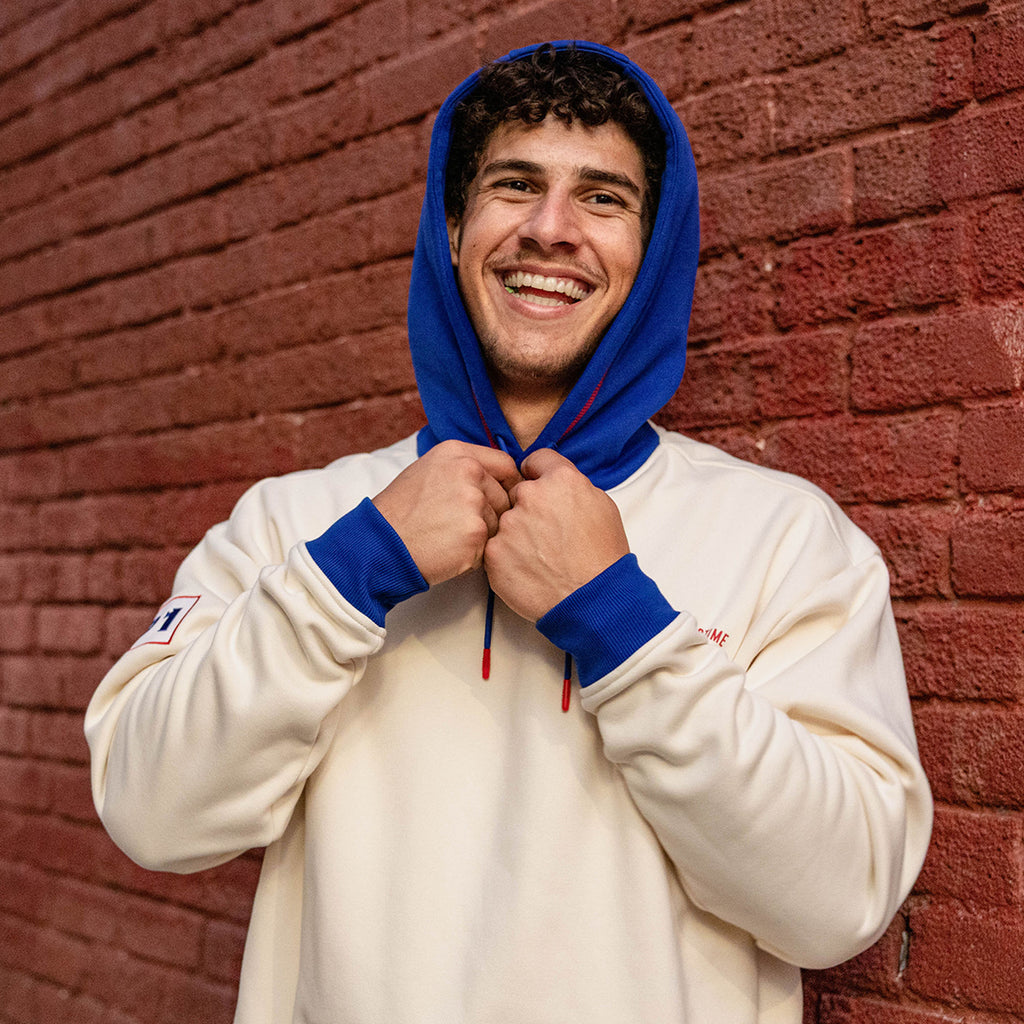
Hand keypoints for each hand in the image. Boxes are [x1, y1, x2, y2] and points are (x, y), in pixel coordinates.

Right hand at [372, 441, 521, 584]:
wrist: (379, 543)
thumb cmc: (401, 511)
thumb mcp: (428, 471)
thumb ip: (462, 468)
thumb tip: (497, 477)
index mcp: (458, 454)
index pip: (506, 465)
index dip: (507, 485)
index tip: (500, 498)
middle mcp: (469, 472)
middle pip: (505, 497)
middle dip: (491, 515)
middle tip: (459, 526)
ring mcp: (474, 502)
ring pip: (499, 524)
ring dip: (481, 535)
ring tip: (448, 537)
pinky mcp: (476, 533)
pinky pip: (489, 546)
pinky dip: (473, 554)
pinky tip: (448, 550)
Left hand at [483, 448, 629, 620]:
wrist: (593, 600)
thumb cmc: (603, 558)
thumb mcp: (602, 506)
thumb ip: (574, 486)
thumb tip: (555, 482)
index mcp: (561, 480)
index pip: (535, 460)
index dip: (538, 474)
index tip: (538, 485)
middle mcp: (531, 496)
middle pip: (518, 492)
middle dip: (527, 508)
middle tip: (545, 533)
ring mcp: (509, 524)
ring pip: (505, 521)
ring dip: (516, 534)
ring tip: (539, 556)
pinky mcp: (494, 552)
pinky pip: (495, 547)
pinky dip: (507, 557)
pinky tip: (528, 569)